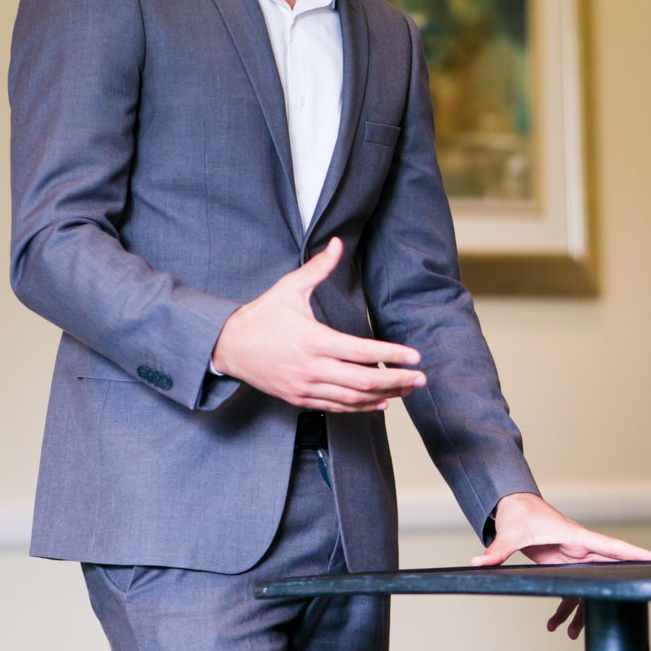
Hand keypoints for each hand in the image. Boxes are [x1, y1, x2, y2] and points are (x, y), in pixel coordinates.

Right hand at [212, 237, 426, 411]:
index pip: (361, 351)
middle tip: (422, 378)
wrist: (228, 347)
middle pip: (363, 381)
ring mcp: (305, 387)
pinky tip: (380, 403)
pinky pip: (336, 408)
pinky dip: (360, 407)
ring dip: (384, 395)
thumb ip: (318, 268)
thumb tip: (337, 243)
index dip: (392, 355)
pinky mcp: (299, 399)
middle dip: (397, 380)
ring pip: (352, 398)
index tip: (415, 356)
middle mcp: (311, 368)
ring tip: (407, 390)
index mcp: (313, 340)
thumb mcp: (289, 287)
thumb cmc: (262, 315)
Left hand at [468, 492, 650, 638]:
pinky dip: (567, 608)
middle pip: (609, 570)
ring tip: (572, 635)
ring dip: (583, 611)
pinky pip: (573, 590)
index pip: (613, 546)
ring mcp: (574, 558)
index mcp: (577, 537)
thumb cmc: (519, 514)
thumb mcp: (510, 533)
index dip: (636, 554)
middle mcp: (581, 549)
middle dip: (620, 590)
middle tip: (636, 604)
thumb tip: (479, 563)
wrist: (513, 508)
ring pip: (590, 586)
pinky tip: (556, 625)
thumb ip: (497, 550)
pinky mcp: (564, 566)